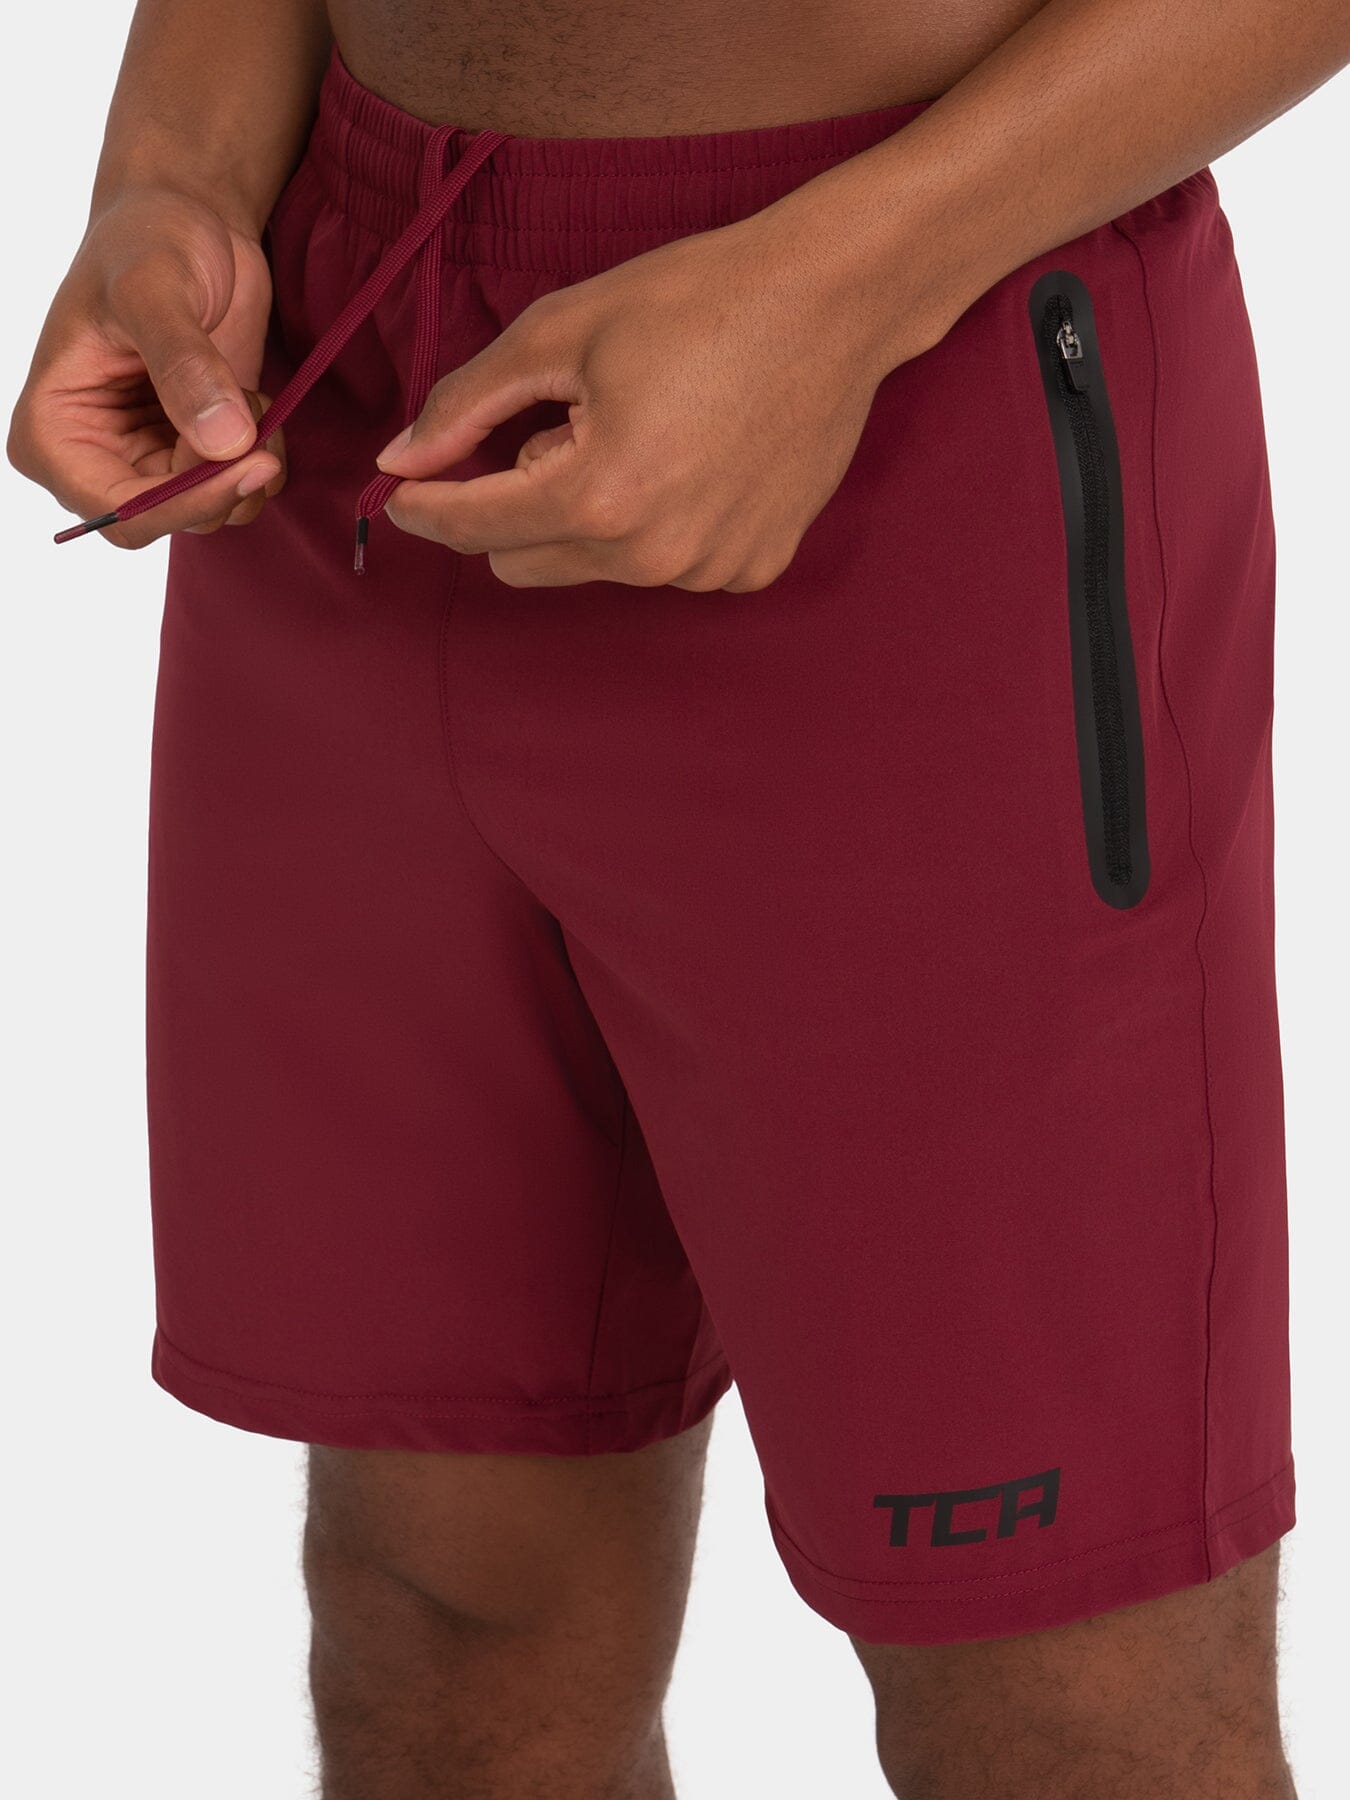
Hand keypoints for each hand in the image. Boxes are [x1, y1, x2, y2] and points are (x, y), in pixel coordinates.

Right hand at [9, 187, 284, 547]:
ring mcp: (147, 463)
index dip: (185, 504)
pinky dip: (263, 457)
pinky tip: (254, 400)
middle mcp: (95, 461)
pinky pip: (239, 491)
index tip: (247, 462)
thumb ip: (183, 365)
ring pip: (212, 512)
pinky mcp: (194, 455)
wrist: (187, 221)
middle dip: (224, 479)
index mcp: (53, 435)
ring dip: (249, 464)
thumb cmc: (147, 241)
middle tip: (257, 415)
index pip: (119, 514)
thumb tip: (223, 440)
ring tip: (245, 391)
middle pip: (170, 520)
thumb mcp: (154, 290)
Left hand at [379, 213, 907, 591]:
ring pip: (595, 567)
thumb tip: (398, 459)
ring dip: (590, 515)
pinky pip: (667, 567)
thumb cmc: (696, 301)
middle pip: (523, 564)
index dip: (424, 506)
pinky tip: (695, 459)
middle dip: (514, 507)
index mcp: (600, 495)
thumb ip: (465, 402)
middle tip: (557, 429)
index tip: (399, 492)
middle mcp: (654, 554)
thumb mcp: (560, 331)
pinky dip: (657, 524)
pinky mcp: (753, 569)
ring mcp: (709, 570)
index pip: (475, 527)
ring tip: (642, 433)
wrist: (833, 303)